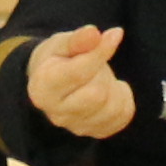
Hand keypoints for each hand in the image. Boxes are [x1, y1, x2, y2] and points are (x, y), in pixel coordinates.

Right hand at [26, 24, 134, 140]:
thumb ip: (77, 40)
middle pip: (97, 94)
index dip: (100, 52)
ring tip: (99, 76)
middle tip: (95, 63)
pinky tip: (109, 90)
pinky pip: (123, 115)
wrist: (53, 84)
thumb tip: (93, 33)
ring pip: (112, 107)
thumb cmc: (57, 58)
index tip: (116, 33)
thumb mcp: (61, 43)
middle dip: (103, 72)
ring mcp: (77, 127)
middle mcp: (57, 114)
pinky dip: (122, 98)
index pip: (78, 73)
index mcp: (43, 88)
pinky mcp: (97, 132)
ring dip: (113, 85)